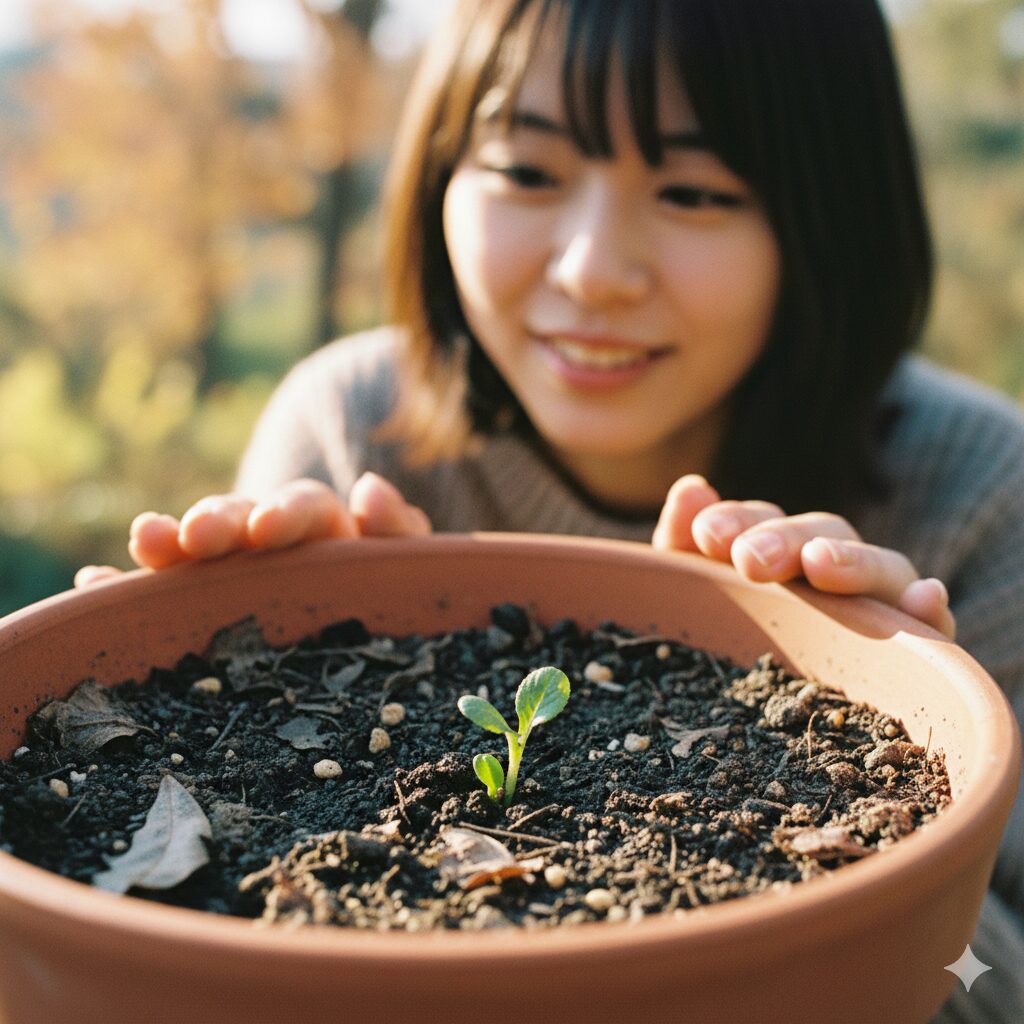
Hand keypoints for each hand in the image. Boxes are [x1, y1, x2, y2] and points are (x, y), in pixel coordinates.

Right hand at [74, 473, 431, 588]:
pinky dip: (125, 587)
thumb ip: (402, 533)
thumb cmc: (398, 597)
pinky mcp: (200, 609)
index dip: (285, 514)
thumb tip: (369, 489)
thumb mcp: (412, 568)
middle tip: (194, 539)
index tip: (267, 530)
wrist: (383, 633)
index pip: (304, 508)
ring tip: (144, 543)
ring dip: (168, 544)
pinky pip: (161, 595)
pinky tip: (93, 583)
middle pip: (241, 521)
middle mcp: (273, 545)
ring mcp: (232, 574)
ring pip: (196, 552)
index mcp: (327, 531)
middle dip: (218, 523)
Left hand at [652, 474, 955, 639]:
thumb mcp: (694, 597)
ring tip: (820, 564)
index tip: (708, 535)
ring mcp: (877, 603)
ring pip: (879, 567)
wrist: (774, 726)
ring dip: (853, 561)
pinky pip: (932, 626)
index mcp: (776, 552)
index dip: (737, 520)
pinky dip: (930, 608)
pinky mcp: (917, 645)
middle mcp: (830, 568)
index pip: (763, 521)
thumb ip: (684, 546)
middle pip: (820, 532)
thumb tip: (691, 488)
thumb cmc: (729, 642)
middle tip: (749, 560)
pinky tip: (925, 600)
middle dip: (784, 540)